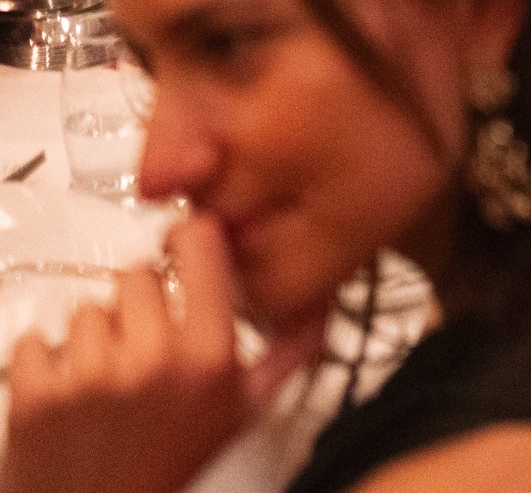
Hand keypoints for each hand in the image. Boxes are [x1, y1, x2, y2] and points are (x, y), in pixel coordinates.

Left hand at [1, 219, 323, 492]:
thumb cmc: (171, 468)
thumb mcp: (243, 411)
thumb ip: (286, 353)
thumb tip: (319, 310)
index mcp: (208, 358)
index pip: (199, 247)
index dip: (192, 237)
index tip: (188, 242)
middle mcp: (151, 360)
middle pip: (135, 274)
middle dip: (142, 299)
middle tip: (147, 335)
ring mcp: (89, 376)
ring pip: (86, 308)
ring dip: (96, 333)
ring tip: (110, 372)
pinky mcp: (35, 394)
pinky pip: (35, 341)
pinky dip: (46, 360)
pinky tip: (72, 387)